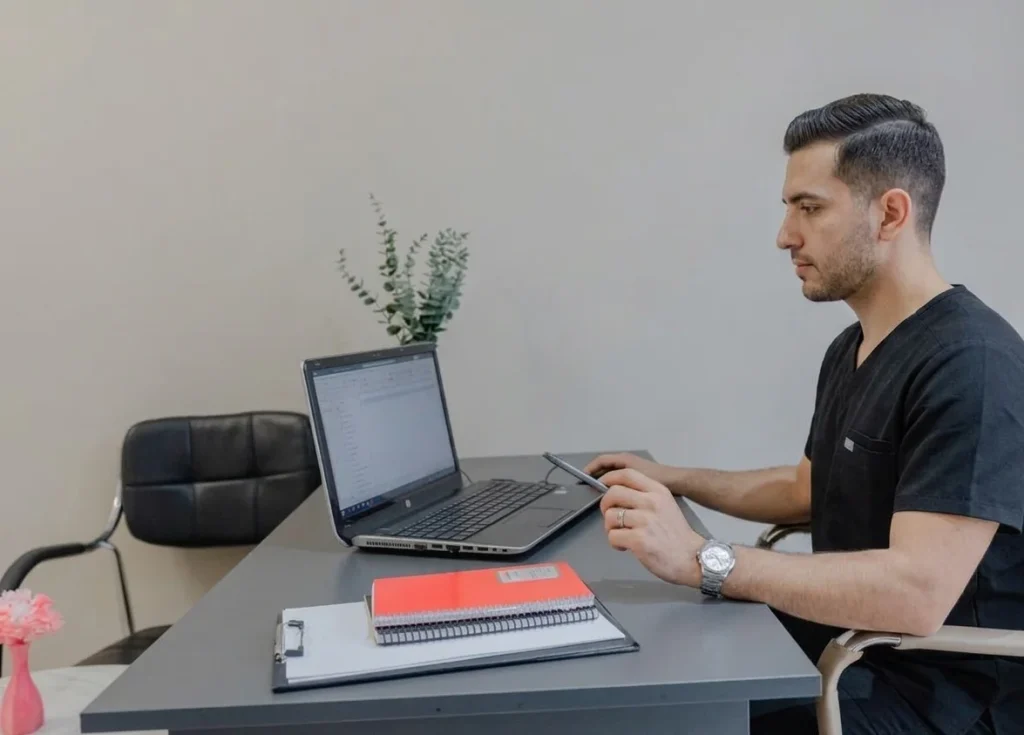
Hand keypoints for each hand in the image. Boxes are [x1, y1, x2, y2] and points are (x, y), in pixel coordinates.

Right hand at [584, 452, 676, 490]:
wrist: (676, 481)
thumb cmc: (656, 477)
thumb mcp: (633, 478)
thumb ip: (616, 479)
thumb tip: (602, 485)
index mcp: (624, 459)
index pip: (601, 461)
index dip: (590, 468)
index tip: (582, 477)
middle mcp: (626, 462)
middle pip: (605, 467)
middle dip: (596, 476)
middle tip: (588, 488)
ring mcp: (632, 470)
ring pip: (612, 475)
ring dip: (604, 482)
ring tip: (598, 494)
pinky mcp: (637, 479)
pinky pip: (619, 481)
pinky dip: (613, 487)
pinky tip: (613, 498)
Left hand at [598, 468, 704, 586]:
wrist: (693, 559)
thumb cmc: (676, 534)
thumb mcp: (665, 505)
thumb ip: (644, 496)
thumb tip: (616, 493)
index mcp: (658, 491)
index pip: (627, 474)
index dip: (609, 478)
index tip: (602, 485)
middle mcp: (651, 502)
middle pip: (613, 493)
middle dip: (605, 505)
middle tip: (610, 517)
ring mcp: (645, 521)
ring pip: (610, 516)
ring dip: (610, 528)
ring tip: (622, 535)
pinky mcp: (639, 540)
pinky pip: (613, 536)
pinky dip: (615, 543)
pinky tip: (626, 547)